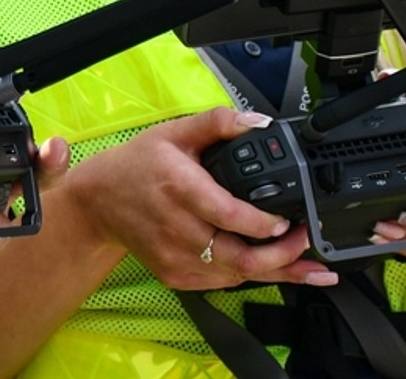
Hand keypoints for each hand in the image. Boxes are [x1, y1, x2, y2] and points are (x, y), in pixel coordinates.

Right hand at [68, 108, 335, 291]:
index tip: (288, 220)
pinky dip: (248, 275)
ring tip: (307, 265)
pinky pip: (222, 282)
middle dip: (284, 256)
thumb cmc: (138, 165)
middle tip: (306, 242)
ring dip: (276, 271)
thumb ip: (218, 123)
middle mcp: (178, 228)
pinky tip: (271, 268)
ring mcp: (176, 257)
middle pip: (241, 258)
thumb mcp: (174, 133)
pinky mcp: (175, 275)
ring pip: (236, 276)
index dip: (265, 224)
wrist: (99, 201)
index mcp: (180, 189)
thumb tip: (259, 122)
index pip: (231, 216)